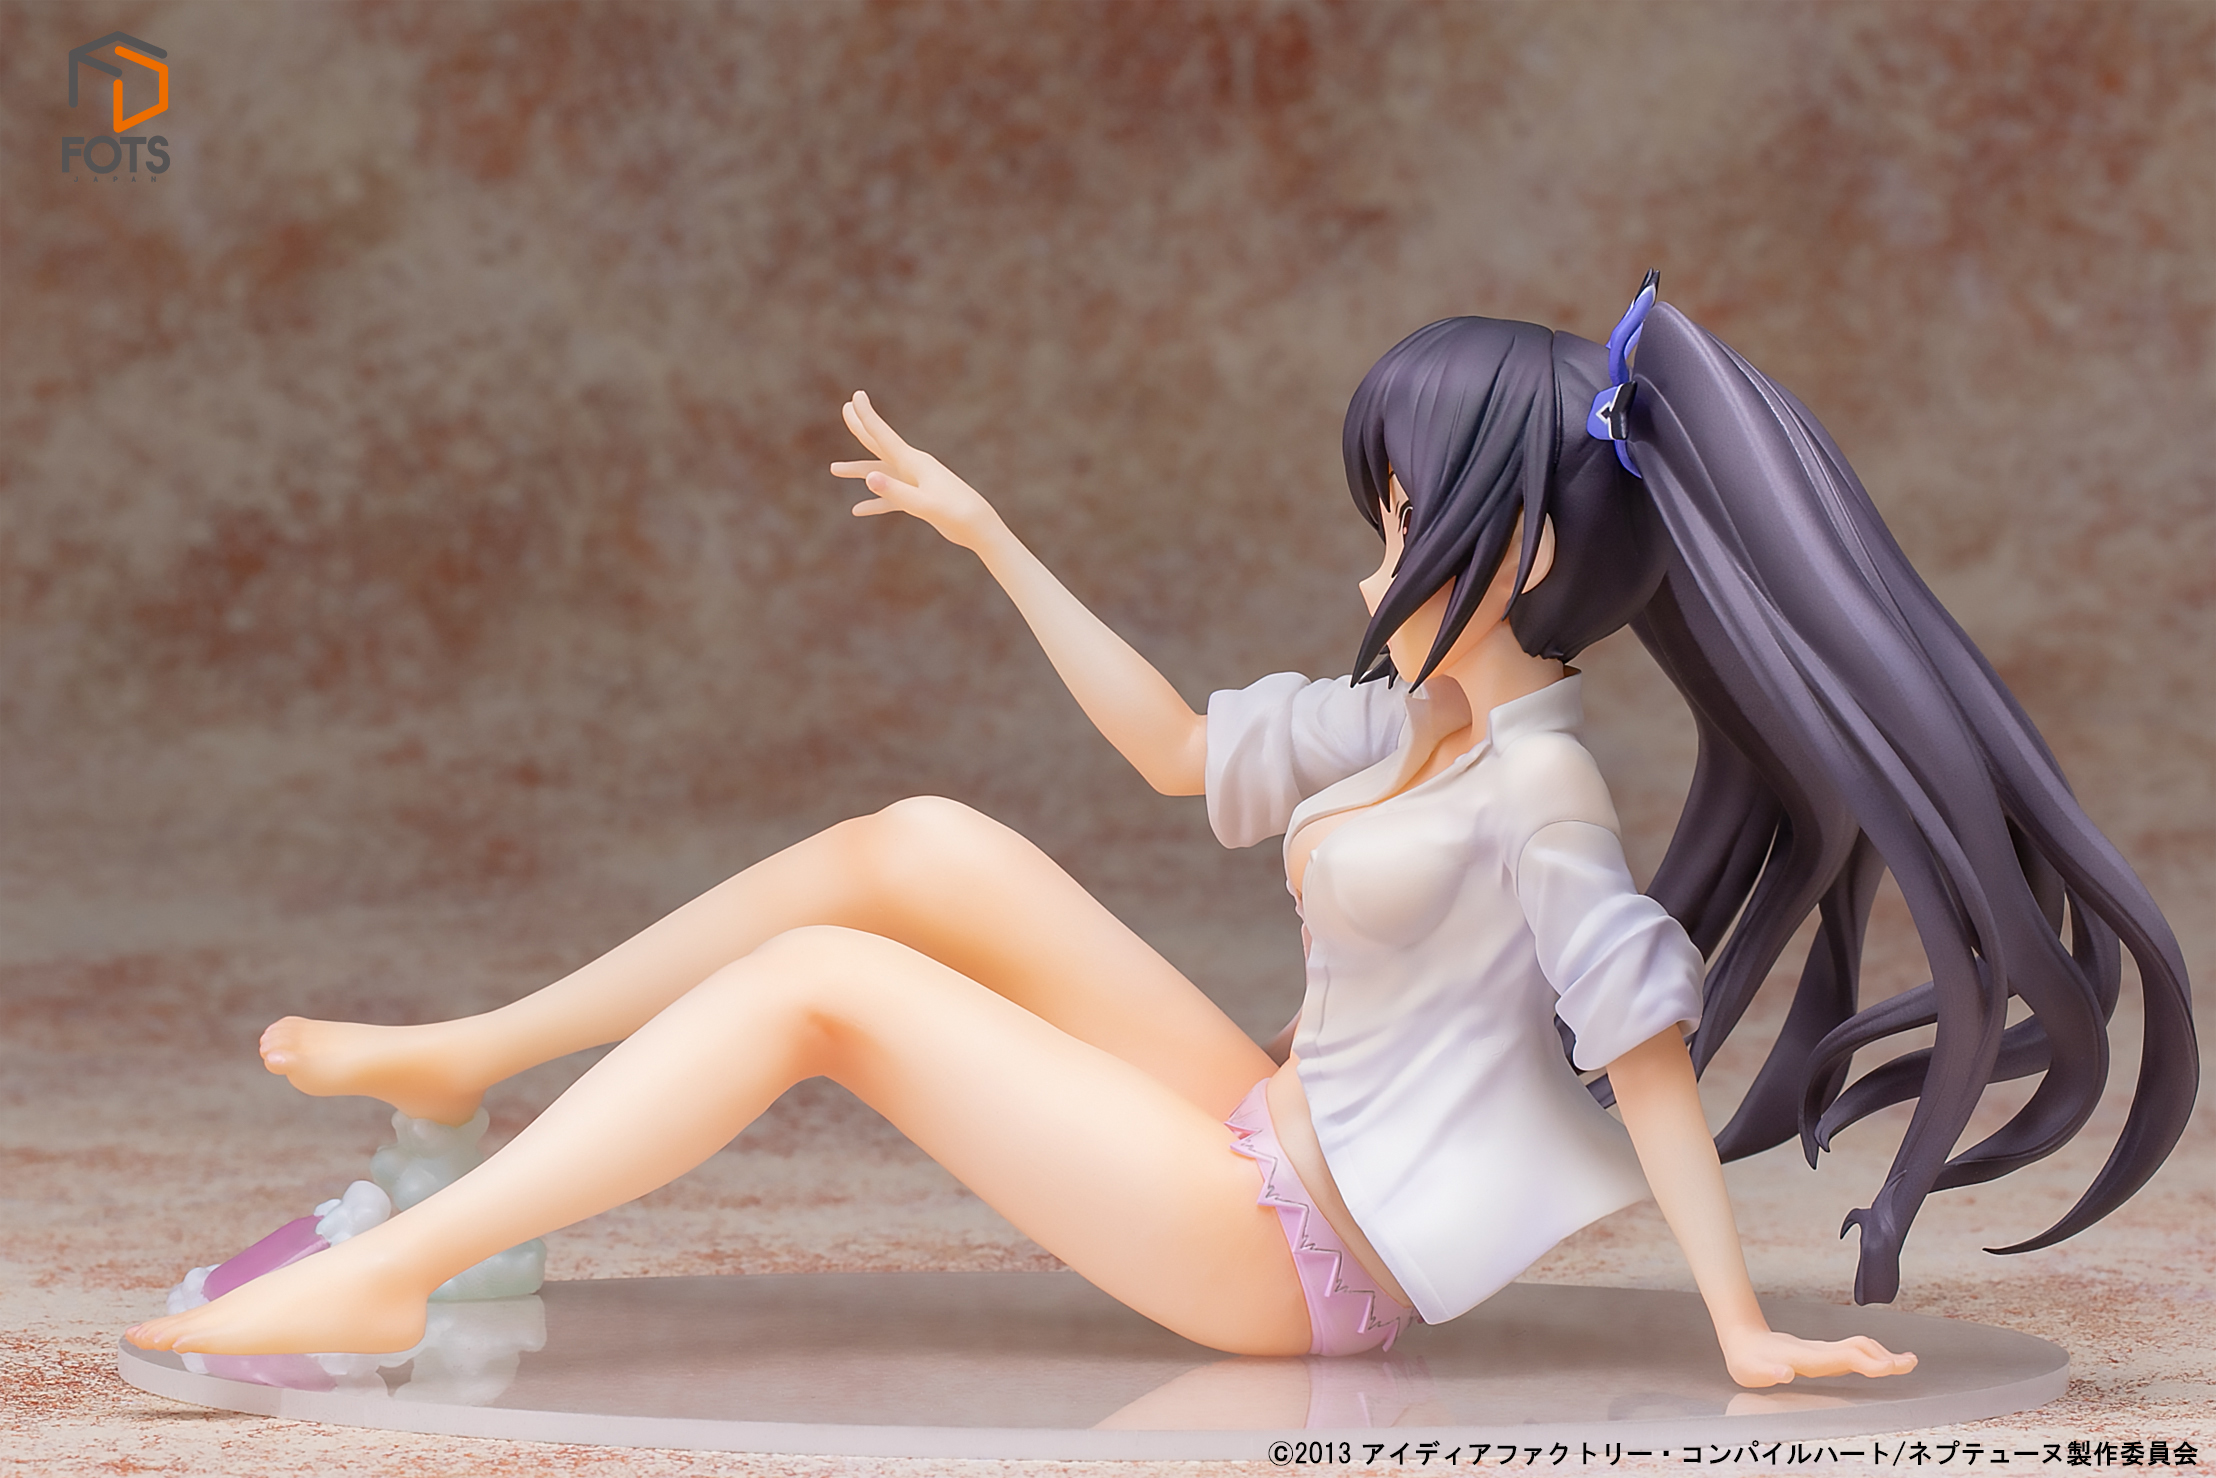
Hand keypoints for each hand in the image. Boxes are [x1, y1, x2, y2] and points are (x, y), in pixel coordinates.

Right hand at [830, 391, 1003, 550]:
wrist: (980, 528)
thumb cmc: (957, 514)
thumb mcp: (925, 505)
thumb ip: (897, 492)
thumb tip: (869, 477)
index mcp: (914, 462)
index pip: (884, 435)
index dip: (866, 417)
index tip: (854, 397)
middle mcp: (913, 467)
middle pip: (880, 444)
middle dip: (861, 428)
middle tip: (844, 408)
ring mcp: (915, 482)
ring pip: (880, 472)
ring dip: (857, 471)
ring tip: (834, 469)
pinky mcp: (919, 498)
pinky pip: (890, 497)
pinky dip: (874, 502)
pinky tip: (858, 510)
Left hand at [1719, 1325, 1916, 1387]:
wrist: (1742, 1338)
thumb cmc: (1747, 1360)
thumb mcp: (1751, 1370)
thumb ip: (1769, 1371)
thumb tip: (1784, 1373)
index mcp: (1807, 1357)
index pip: (1844, 1358)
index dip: (1868, 1363)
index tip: (1890, 1367)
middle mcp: (1819, 1351)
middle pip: (1859, 1349)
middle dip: (1886, 1356)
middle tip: (1911, 1363)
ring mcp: (1822, 1350)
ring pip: (1859, 1346)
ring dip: (1883, 1353)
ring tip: (1907, 1362)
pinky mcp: (1822, 1352)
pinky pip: (1853, 1350)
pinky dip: (1873, 1355)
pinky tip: (1882, 1362)